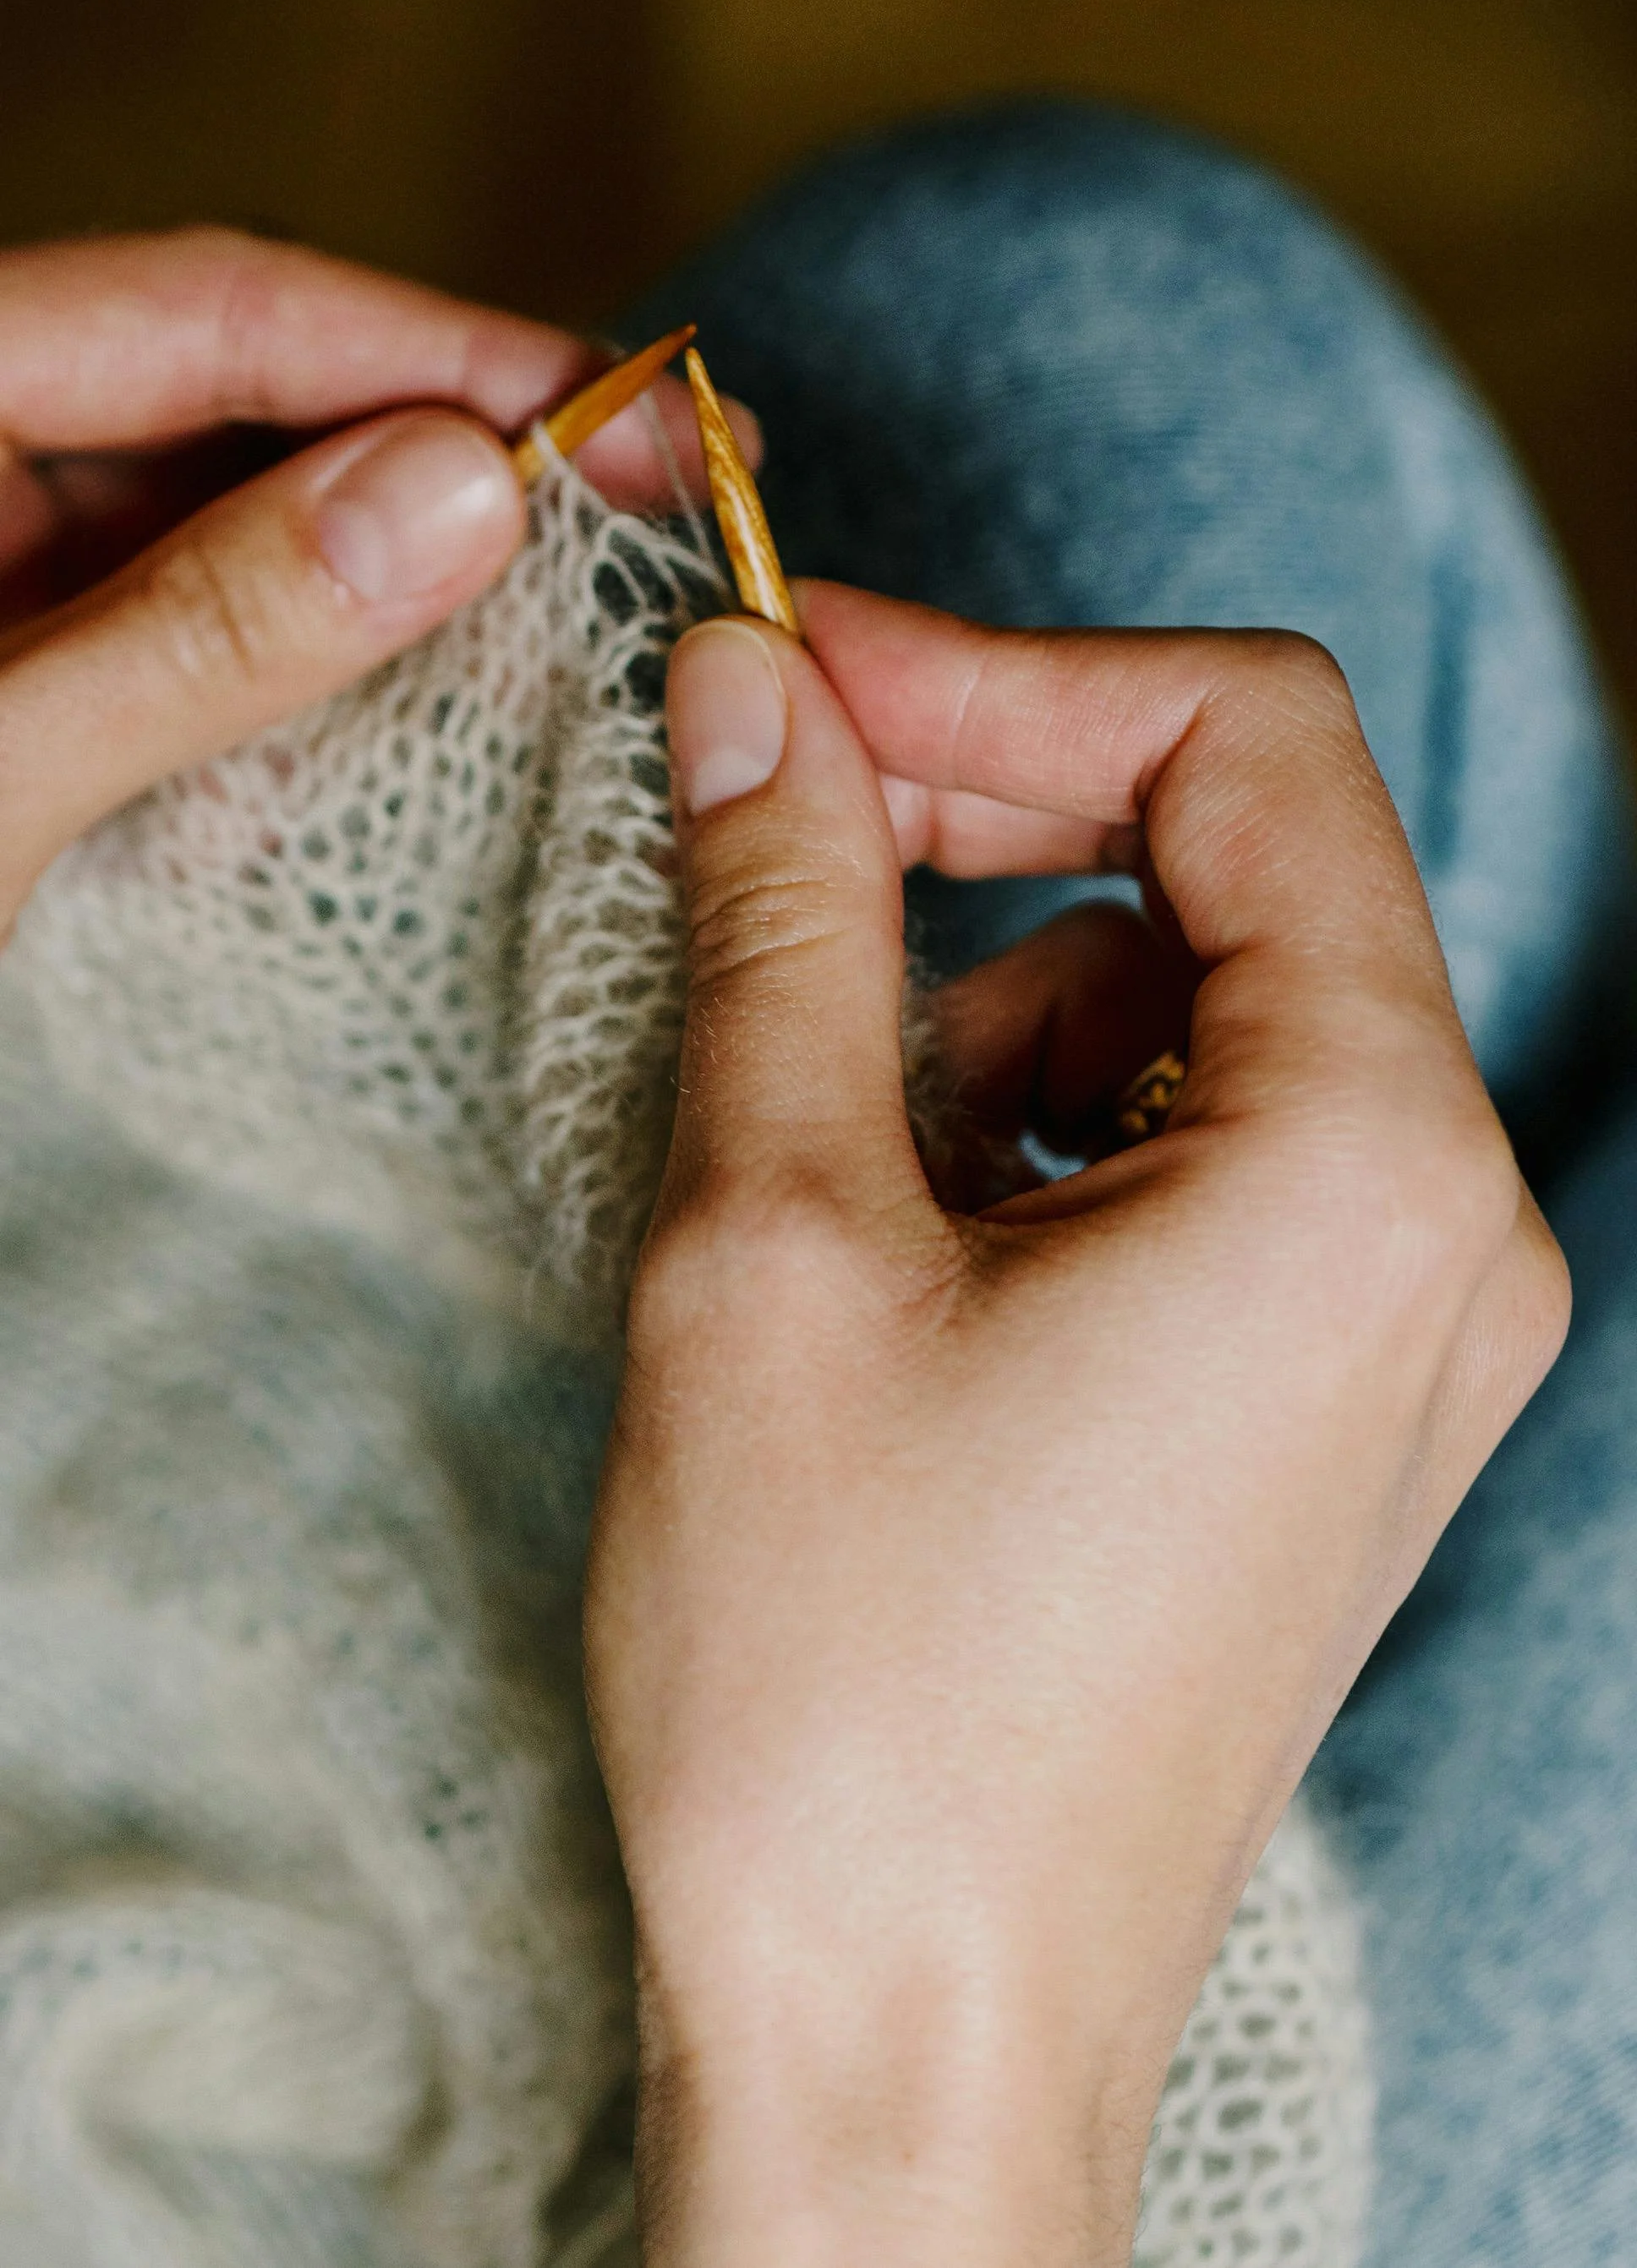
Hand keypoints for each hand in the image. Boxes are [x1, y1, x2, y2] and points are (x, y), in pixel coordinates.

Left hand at [0, 228, 755, 933]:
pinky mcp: (56, 689)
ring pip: (257, 528)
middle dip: (464, 451)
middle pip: (256, 403)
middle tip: (670, 498)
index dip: (442, 350)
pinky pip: (223, 646)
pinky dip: (344, 676)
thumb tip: (457, 495)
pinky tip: (460, 710)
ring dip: (422, 565)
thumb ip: (199, 630)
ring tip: (600, 602)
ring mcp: (21, 584)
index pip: (220, 316)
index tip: (634, 405)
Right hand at [585, 584, 1569, 2266]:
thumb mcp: (775, 1237)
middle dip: (997, 816)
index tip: (804, 679)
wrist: (911, 2045)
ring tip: (835, 1155)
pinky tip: (908, 1251)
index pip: (1246, 742)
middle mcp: (1449, 1227)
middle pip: (1243, 863)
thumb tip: (760, 695)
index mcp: (1372, 1158)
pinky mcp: (1320, 1400)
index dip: (1007, 671)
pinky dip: (1043, 1127)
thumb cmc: (849, 1689)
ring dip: (1000, 999)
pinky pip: (1205, 1152)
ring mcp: (1400, 1326)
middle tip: (776, 824)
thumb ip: (789, 917)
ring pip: (1205, 1009)